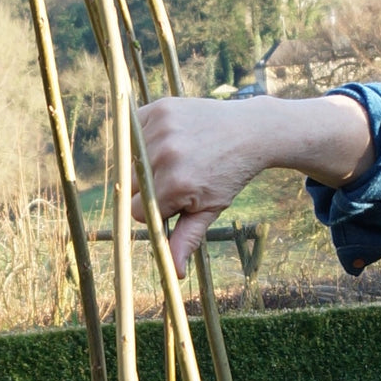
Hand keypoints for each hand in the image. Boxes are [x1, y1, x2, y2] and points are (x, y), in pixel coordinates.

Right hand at [133, 97, 269, 276]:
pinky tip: (169, 138)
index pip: (139, 212)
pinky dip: (143, 136)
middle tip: (182, 176)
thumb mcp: (210, 209)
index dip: (158, 210)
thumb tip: (174, 272)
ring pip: (130, 160)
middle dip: (152, 187)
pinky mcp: (158, 108)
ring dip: (147, 162)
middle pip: (133, 187)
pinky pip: (132, 130)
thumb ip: (187, 238)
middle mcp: (164, 156)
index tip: (178, 200)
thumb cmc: (230, 174)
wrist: (250, 131)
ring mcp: (160, 129)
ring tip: (178, 156)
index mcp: (175, 186)